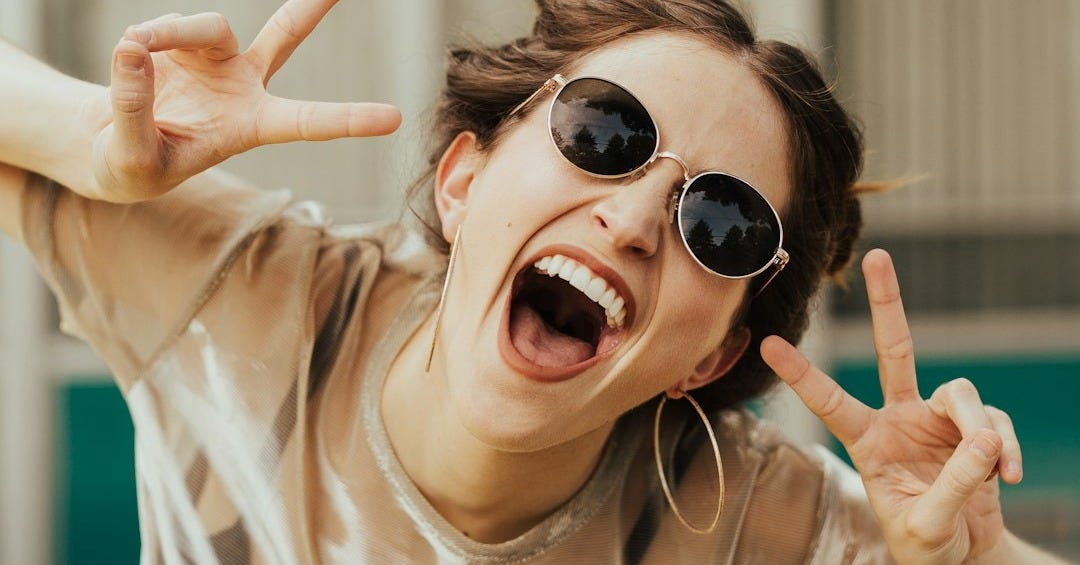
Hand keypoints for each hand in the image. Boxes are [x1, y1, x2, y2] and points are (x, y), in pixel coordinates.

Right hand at [90, 0, 400, 201]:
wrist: (112, 147)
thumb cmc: (134, 166)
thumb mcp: (133, 157)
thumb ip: (135, 109)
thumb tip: (133, 50)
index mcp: (252, 126)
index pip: (307, 122)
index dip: (349, 119)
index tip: (394, 119)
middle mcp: (243, 86)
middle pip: (284, 36)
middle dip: (311, 8)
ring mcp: (215, 58)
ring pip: (208, 25)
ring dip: (170, 32)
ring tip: (135, 49)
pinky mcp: (182, 40)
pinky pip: (166, 26)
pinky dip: (144, 37)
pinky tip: (130, 55)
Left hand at [761, 249, 1021, 563]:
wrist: (963, 553)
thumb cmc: (926, 541)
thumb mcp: (925, 524)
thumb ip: (952, 485)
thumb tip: (984, 440)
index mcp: (867, 441)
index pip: (829, 401)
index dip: (801, 374)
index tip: (769, 344)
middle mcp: (898, 418)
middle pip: (894, 349)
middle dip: (887, 303)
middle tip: (879, 255)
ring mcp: (937, 418)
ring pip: (961, 393)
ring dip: (981, 429)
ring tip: (993, 471)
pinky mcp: (975, 428)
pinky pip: (995, 423)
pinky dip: (1005, 449)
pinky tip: (1006, 477)